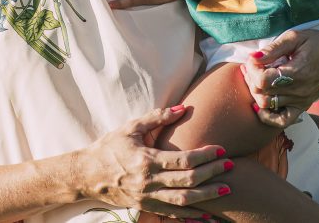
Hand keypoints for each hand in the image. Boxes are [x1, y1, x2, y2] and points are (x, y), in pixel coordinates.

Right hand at [76, 105, 233, 219]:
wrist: (87, 174)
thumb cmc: (109, 147)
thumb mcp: (131, 127)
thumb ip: (157, 118)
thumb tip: (182, 108)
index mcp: (146, 160)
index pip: (183, 159)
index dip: (205, 155)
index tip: (221, 149)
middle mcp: (148, 181)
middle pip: (188, 181)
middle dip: (212, 174)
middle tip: (230, 167)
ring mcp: (147, 197)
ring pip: (183, 201)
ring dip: (207, 197)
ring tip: (226, 190)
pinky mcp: (145, 207)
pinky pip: (172, 214)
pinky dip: (191, 215)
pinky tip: (206, 214)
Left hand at [241, 27, 318, 127]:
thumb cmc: (317, 41)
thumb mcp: (295, 37)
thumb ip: (273, 49)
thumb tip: (254, 58)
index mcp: (297, 73)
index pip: (263, 81)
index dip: (252, 69)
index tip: (252, 59)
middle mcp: (299, 91)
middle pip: (262, 94)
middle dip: (250, 79)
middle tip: (250, 66)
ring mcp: (301, 101)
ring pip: (267, 106)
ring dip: (256, 92)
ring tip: (256, 77)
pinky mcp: (303, 106)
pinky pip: (282, 120)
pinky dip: (268, 116)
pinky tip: (260, 104)